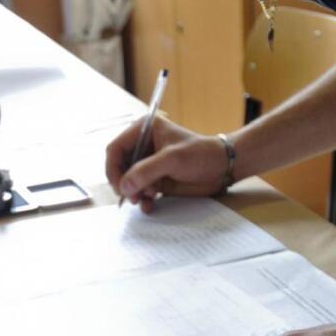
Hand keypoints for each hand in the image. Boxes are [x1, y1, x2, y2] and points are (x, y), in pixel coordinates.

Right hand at [106, 116, 230, 212]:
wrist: (223, 168)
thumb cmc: (201, 155)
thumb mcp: (171, 160)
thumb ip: (145, 171)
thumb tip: (123, 186)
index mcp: (144, 130)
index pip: (116, 149)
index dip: (113, 168)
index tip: (119, 186)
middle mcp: (143, 145)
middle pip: (119, 167)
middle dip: (124, 183)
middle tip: (132, 197)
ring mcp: (148, 163)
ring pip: (128, 181)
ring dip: (134, 193)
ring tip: (146, 199)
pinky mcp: (155, 178)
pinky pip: (140, 190)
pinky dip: (142, 199)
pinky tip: (150, 205)